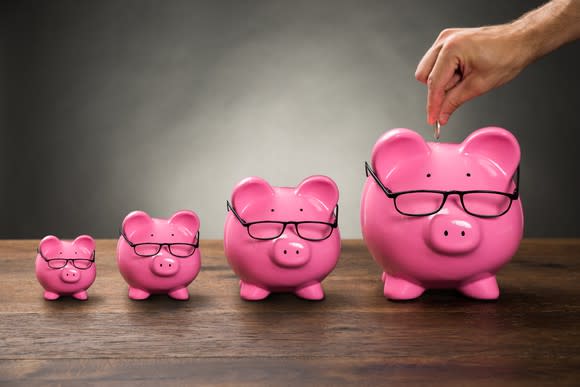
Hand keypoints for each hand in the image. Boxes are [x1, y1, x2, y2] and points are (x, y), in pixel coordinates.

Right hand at [415, 25, 529, 125]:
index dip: (433, 105)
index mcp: (452, 49)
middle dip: (439, 89)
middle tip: (459, 90)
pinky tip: (462, 72)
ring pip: (428, 70)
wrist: (519, 41)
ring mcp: (445, 39)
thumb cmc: (506, 56)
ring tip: (464, 78)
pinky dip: (445, 72)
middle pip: (424, 76)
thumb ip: (454, 102)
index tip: (432, 119)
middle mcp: (445, 40)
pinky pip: (435, 62)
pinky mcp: (448, 41)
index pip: (434, 83)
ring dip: (442, 80)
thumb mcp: (479, 86)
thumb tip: (441, 115)